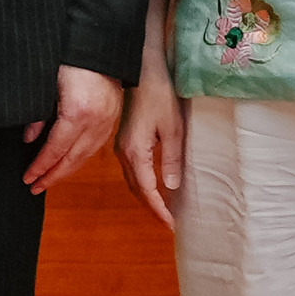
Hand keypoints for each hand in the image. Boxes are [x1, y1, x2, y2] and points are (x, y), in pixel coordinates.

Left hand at [21, 64, 124, 195]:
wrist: (101, 45)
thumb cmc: (71, 60)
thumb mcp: (47, 84)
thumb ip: (38, 114)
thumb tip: (30, 140)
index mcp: (77, 113)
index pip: (56, 149)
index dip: (41, 166)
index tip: (28, 177)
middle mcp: (96, 121)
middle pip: (73, 158)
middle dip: (53, 175)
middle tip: (35, 187)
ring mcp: (108, 120)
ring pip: (86, 155)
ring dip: (67, 170)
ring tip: (49, 180)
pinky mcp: (113, 117)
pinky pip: (96, 145)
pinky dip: (81, 158)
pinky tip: (70, 162)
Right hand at [121, 73, 184, 226]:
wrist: (142, 72)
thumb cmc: (159, 96)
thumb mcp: (173, 129)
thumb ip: (171, 159)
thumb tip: (171, 186)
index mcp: (135, 152)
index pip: (147, 189)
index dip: (159, 208)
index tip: (171, 223)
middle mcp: (124, 153)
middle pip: (136, 189)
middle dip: (152, 207)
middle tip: (168, 221)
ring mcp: (121, 147)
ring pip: (132, 181)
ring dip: (146, 196)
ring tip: (162, 208)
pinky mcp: (124, 141)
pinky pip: (131, 170)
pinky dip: (141, 183)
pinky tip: (152, 185)